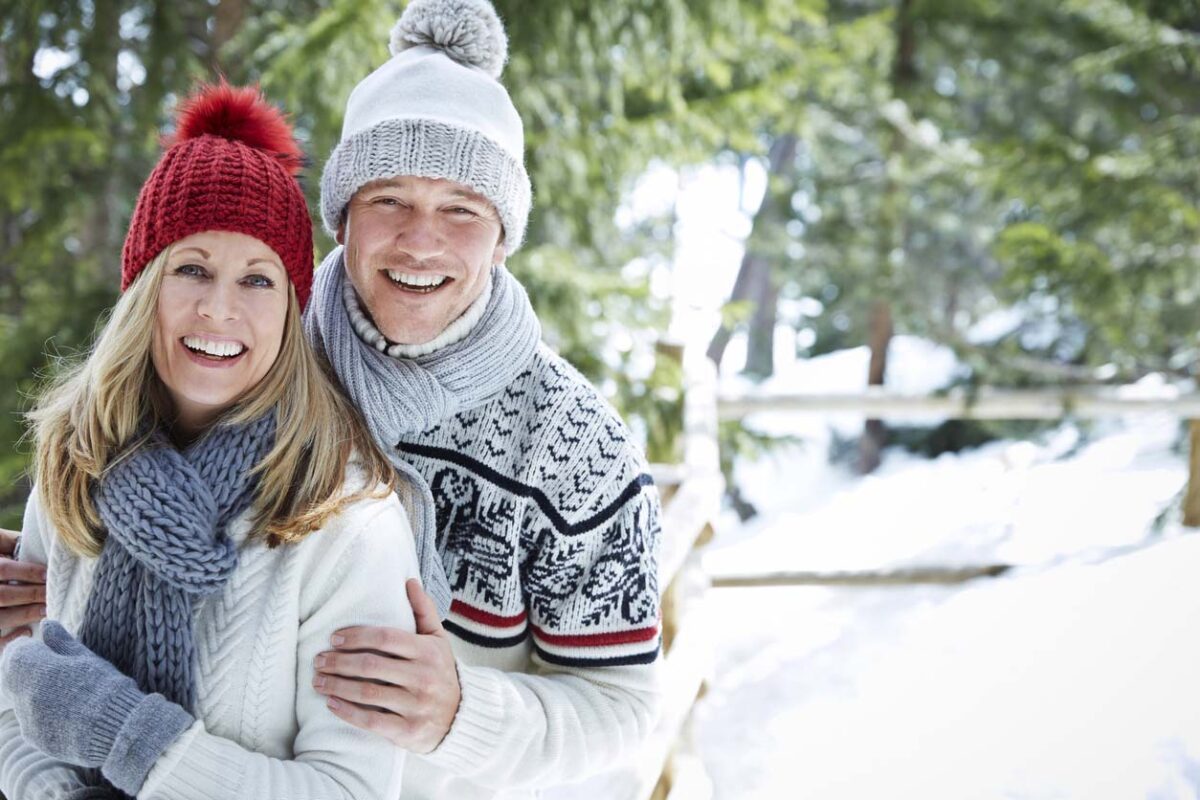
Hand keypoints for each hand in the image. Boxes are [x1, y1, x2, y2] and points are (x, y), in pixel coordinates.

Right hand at [0, 527, 46, 647]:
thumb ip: (11, 542)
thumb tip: (38, 546)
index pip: (3, 569)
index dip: (28, 572)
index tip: (49, 575)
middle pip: (3, 595)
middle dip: (31, 595)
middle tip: (54, 595)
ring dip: (25, 614)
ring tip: (47, 610)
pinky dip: (9, 638)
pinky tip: (27, 631)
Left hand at [1, 621, 191, 793]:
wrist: (117, 730)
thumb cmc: (105, 687)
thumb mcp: (86, 658)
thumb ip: (61, 642)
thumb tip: (46, 624)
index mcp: (35, 671)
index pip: (16, 654)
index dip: (29, 649)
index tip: (45, 648)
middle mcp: (24, 696)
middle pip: (16, 677)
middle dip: (31, 671)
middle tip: (58, 670)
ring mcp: (27, 721)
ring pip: (24, 700)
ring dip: (37, 693)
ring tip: (68, 694)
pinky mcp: (35, 740)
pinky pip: (32, 721)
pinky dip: (44, 714)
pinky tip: (69, 713)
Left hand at [314, 578, 460, 753]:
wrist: (460, 718)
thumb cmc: (442, 672)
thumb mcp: (438, 640)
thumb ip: (424, 611)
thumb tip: (409, 581)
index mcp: (429, 652)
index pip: (385, 638)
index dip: (356, 636)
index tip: (334, 638)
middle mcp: (423, 678)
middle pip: (370, 665)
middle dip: (339, 662)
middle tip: (318, 660)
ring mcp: (416, 706)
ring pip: (366, 692)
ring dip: (336, 686)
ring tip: (317, 681)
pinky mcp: (407, 731)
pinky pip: (370, 720)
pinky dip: (347, 712)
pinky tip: (331, 704)